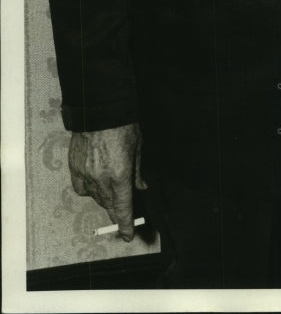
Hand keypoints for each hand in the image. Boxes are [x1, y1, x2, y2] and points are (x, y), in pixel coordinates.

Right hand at [68, 122, 146, 240]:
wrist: (98, 111)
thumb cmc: (123, 126)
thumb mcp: (138, 148)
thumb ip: (138, 172)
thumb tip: (141, 187)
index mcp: (120, 175)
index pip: (123, 208)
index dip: (125, 224)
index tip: (127, 234)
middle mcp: (101, 179)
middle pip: (109, 205)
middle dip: (117, 210)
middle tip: (123, 212)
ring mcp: (86, 174)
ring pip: (95, 197)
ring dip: (105, 198)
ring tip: (112, 189)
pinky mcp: (74, 168)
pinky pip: (81, 188)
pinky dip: (88, 190)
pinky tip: (95, 184)